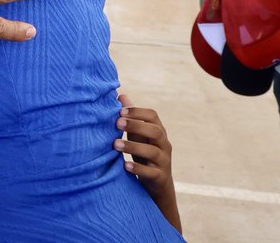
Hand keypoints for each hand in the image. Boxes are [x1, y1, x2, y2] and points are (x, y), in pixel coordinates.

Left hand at [115, 93, 180, 231]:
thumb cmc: (143, 154)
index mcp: (158, 131)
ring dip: (133, 147)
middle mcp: (164, 144)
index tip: (120, 111)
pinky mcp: (160, 177)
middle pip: (156, 131)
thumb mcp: (138, 135)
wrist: (157, 185)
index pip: (153, 115)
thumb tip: (121, 95)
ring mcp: (164, 161)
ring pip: (153, 152)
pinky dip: (139, 169)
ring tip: (114, 145)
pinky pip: (152, 173)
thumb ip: (131, 118)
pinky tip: (125, 166)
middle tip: (116, 124)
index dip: (137, 112)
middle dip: (136, 125)